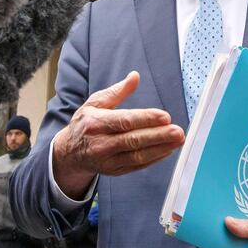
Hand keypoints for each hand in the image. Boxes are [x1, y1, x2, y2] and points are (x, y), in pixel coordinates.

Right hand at [53, 71, 184, 198]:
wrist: (69, 153)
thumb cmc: (85, 124)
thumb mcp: (95, 103)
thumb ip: (117, 91)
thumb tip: (135, 76)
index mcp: (96, 123)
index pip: (124, 121)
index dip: (146, 119)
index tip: (165, 117)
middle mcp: (100, 143)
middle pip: (133, 140)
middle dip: (158, 136)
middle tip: (178, 131)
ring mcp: (107, 160)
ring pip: (137, 156)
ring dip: (160, 149)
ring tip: (178, 141)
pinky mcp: (114, 171)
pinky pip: (137, 166)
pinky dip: (154, 159)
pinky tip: (168, 150)